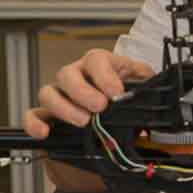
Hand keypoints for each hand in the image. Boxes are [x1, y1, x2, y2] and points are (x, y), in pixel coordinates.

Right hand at [24, 49, 155, 136]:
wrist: (116, 121)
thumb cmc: (126, 98)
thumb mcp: (141, 89)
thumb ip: (148, 87)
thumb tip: (160, 90)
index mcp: (100, 66)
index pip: (96, 60)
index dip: (104, 75)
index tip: (116, 93)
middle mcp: (76, 77)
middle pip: (67, 74)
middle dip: (83, 91)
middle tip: (99, 107)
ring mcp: (60, 95)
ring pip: (48, 92)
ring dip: (63, 107)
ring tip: (83, 122)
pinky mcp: (48, 115)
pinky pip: (33, 115)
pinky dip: (34, 123)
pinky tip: (45, 132)